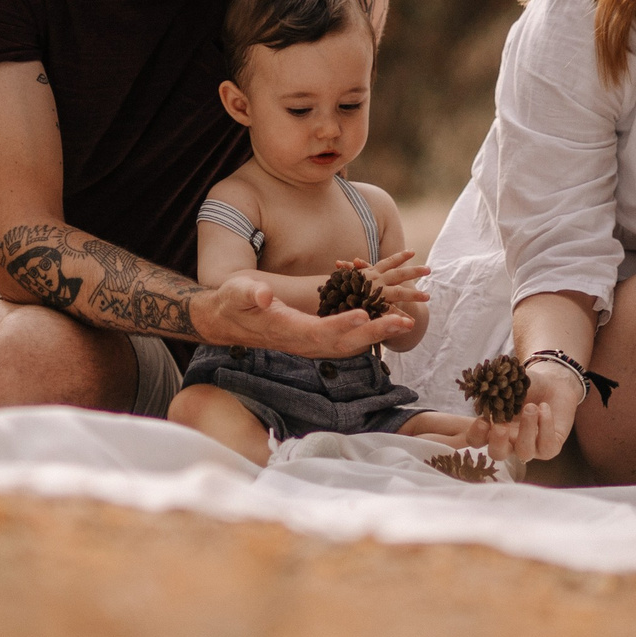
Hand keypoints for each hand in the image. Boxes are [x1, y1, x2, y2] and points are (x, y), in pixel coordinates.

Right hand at [198, 273, 409, 357]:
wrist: (228, 319)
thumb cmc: (233, 302)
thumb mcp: (237, 293)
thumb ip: (251, 294)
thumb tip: (265, 296)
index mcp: (286, 329)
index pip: (318, 331)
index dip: (342, 325)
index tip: (364, 315)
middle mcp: (302, 341)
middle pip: (344, 343)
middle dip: (375, 332)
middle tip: (403, 321)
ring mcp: (310, 341)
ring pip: (350, 343)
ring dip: (379, 333)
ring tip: (406, 321)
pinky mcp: (315, 336)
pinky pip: (346, 338)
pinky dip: (369, 332)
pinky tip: (387, 321)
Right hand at [337, 250, 430, 310]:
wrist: (328, 300)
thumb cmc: (335, 288)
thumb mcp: (342, 276)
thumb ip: (348, 269)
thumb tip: (340, 262)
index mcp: (369, 273)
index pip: (387, 262)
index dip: (399, 257)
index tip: (412, 252)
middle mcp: (375, 280)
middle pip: (398, 274)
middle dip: (413, 271)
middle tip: (429, 269)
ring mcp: (376, 292)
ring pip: (399, 292)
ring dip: (414, 294)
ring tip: (428, 296)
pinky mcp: (374, 305)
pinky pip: (390, 312)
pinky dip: (401, 317)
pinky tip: (412, 323)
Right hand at [464, 359, 578, 464]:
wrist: (553, 385)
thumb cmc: (526, 387)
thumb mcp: (508, 383)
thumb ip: (494, 387)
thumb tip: (483, 387)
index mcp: (493, 428)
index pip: (476, 440)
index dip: (475, 435)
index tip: (482, 419)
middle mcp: (510, 442)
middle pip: (497, 454)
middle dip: (497, 442)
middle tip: (500, 426)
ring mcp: (530, 447)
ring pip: (524, 452)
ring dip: (526, 430)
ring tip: (531, 408)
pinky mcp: (550, 447)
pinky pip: (547, 445)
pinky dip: (546, 425)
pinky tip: (544, 407)